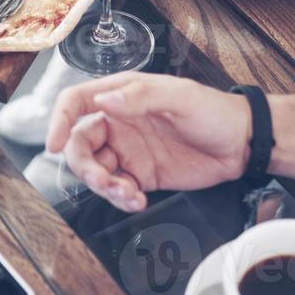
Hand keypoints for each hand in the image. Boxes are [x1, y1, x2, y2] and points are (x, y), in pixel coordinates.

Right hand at [45, 73, 251, 212]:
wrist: (242, 144)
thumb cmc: (214, 110)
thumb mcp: (179, 97)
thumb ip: (140, 97)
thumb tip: (105, 100)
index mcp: (123, 95)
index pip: (76, 102)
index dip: (59, 121)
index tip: (52, 143)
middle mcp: (119, 122)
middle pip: (79, 142)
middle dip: (84, 165)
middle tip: (104, 180)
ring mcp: (128, 150)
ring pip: (95, 169)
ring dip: (103, 186)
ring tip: (128, 194)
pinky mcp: (141, 175)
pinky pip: (116, 189)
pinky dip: (120, 198)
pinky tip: (136, 199)